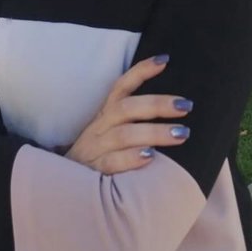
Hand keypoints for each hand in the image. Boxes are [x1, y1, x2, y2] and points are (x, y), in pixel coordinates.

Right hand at [64, 55, 191, 174]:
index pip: (121, 87)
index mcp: (105, 115)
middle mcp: (100, 128)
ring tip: (181, 133)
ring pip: (124, 135)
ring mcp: (95, 149)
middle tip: (185, 106)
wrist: (66, 190)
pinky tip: (151, 157)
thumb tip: (175, 110)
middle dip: (157, 105)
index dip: (140, 72)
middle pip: (126, 108)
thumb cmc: (100, 158)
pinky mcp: (93, 172)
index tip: (164, 60)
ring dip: (154, 132)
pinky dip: (131, 158)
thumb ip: (135, 122)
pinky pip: (112, 162)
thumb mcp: (111, 135)